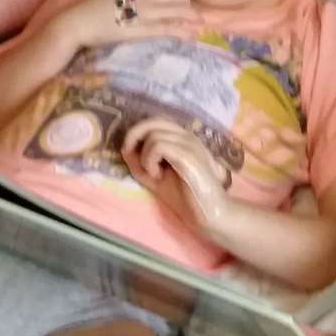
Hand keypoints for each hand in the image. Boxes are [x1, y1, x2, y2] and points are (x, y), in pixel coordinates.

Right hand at [58, 0, 199, 49]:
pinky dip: (182, 32)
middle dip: (189, 2)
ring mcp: (145, 12)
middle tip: (197, 9)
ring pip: (177, 10)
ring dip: (192, 17)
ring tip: (202, 22)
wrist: (79, 22)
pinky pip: (168, 29)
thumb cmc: (94, 8)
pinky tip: (192, 35)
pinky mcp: (142, 29)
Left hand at [122, 116, 233, 233]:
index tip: (130, 153)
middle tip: (131, 156)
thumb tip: (125, 148)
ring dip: (145, 156)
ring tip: (154, 175)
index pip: (156, 121)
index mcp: (183, 139)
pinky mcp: (188, 155)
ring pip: (153, 135)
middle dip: (134, 135)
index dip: (137, 132)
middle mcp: (188, 136)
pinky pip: (158, 146)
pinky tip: (157, 176)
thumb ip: (141, 163)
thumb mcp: (156, 179)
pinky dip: (150, 161)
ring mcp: (190, 144)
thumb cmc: (186, 198)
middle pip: (153, 121)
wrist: (210, 214)